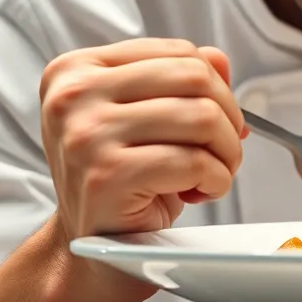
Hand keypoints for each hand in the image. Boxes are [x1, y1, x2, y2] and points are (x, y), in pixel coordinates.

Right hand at [39, 38, 246, 242]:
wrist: (91, 248)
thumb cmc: (122, 178)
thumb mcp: (143, 116)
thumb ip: (177, 79)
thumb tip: (220, 62)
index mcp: (75, 69)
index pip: (176, 52)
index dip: (216, 85)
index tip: (218, 116)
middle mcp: (73, 95)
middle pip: (194, 78)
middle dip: (228, 117)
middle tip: (224, 148)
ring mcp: (86, 135)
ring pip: (201, 117)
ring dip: (226, 151)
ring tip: (213, 173)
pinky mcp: (106, 176)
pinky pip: (193, 162)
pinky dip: (216, 179)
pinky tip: (200, 192)